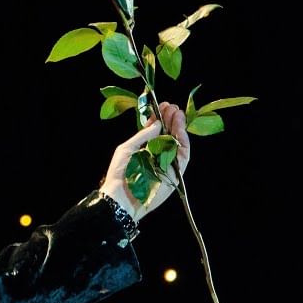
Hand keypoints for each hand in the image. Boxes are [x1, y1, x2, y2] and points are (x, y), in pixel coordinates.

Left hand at [98, 101, 191, 221]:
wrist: (121, 197)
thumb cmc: (119, 173)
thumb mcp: (126, 149)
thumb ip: (142, 135)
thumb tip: (158, 122)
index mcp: (145, 148)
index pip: (156, 130)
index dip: (160, 118)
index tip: (162, 105)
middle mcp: (158, 154)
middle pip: (169, 134)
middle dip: (171, 119)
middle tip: (172, 106)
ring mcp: (168, 163)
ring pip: (178, 142)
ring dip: (179, 127)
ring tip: (177, 113)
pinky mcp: (176, 172)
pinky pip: (183, 155)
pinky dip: (183, 141)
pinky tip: (180, 129)